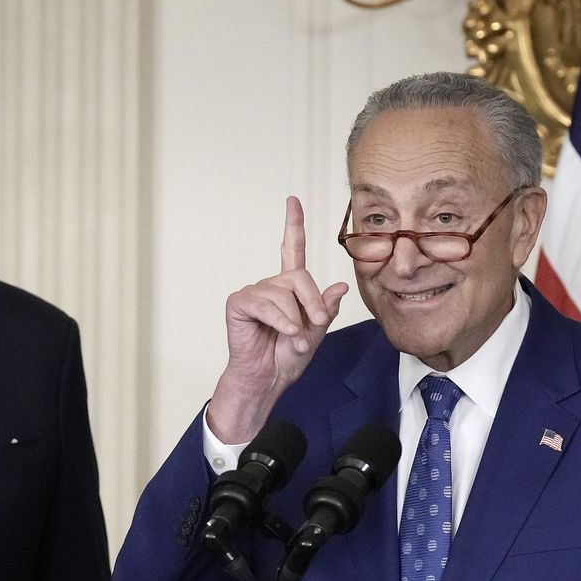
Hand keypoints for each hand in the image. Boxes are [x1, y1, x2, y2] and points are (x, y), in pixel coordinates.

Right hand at [207, 195, 349, 442]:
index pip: (291, 250)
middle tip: (315, 326)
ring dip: (295, 320)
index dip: (293, 225)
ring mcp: (253, 293)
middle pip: (298, 276)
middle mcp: (270, 286)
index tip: (292, 201)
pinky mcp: (239, 303)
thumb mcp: (315, 333)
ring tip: (293, 339)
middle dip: (312, 303)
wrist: (267, 380)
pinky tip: (283, 333)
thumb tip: (341, 285)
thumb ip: (326, 309)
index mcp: (289, 290)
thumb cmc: (286, 358)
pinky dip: (280, 321)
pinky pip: (266, 304)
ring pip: (284, 293)